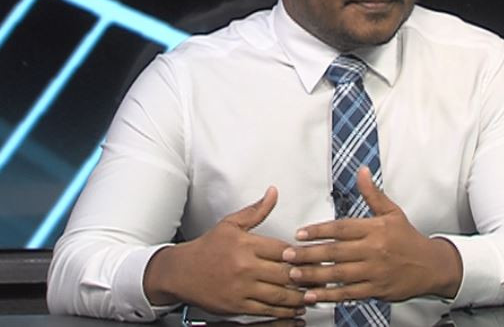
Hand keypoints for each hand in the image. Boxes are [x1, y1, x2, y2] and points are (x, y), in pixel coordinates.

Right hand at [143, 186, 306, 317]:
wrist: (181, 272)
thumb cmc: (208, 247)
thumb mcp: (231, 224)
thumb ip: (256, 211)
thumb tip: (273, 192)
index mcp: (246, 245)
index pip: (283, 250)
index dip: (302, 255)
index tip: (315, 257)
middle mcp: (245, 266)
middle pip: (284, 273)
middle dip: (306, 277)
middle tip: (322, 278)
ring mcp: (241, 288)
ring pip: (278, 294)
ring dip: (298, 297)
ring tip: (312, 296)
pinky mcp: (237, 305)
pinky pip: (265, 310)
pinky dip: (283, 311)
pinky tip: (294, 308)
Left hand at [282, 167, 461, 302]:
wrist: (431, 266)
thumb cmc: (408, 238)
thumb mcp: (392, 212)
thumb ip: (373, 194)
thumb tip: (362, 171)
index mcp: (375, 229)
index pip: (342, 229)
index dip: (319, 231)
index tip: (300, 233)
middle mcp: (373, 250)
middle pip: (336, 252)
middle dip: (309, 254)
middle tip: (287, 255)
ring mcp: (374, 272)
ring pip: (339, 274)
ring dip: (314, 275)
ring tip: (293, 275)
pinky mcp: (375, 290)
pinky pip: (349, 293)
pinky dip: (329, 295)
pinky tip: (312, 295)